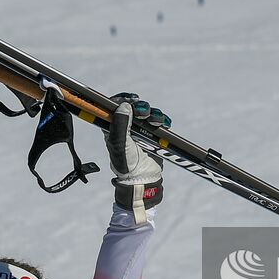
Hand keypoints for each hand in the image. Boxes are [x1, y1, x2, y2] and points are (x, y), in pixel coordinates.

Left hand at [107, 93, 167, 223]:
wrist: (142, 179)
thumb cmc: (126, 163)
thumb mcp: (119, 144)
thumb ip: (120, 125)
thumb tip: (124, 106)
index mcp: (113, 126)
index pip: (116, 106)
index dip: (123, 99)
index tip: (131, 100)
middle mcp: (126, 126)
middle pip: (134, 106)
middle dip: (141, 106)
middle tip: (144, 113)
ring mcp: (140, 129)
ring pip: (148, 112)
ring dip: (154, 113)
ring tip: (156, 121)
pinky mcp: (153, 134)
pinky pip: (159, 121)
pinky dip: (163, 120)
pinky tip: (164, 124)